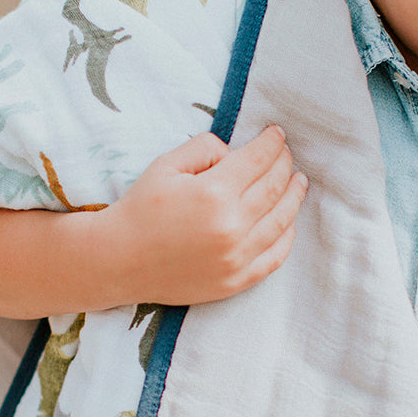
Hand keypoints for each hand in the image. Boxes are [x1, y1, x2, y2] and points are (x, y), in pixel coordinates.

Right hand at [103, 125, 308, 305]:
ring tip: (299, 182)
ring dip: (294, 197)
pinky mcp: (235, 281)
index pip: (258, 160)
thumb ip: (205, 148)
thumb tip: (235, 153)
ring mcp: (236, 257)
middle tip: (286, 154)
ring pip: (281, 221)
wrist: (118, 261)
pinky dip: (287, 237)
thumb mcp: (166, 164)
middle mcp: (231, 226)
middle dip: (284, 165)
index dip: (272, 143)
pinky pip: (274, 258)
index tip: (278, 134)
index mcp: (214, 193)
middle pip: (274, 187)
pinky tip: (289, 223)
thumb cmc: (140, 209)